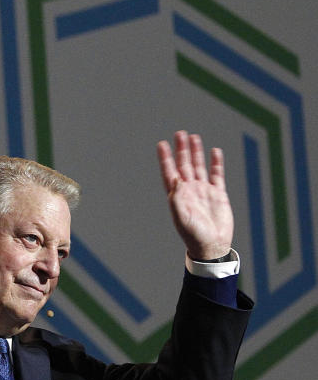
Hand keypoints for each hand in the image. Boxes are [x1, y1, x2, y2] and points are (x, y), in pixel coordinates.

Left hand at [157, 131, 232, 259]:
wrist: (212, 245)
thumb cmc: (193, 234)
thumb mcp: (181, 217)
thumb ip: (177, 198)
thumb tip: (175, 178)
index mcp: (177, 195)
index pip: (169, 172)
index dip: (166, 158)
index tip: (161, 144)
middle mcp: (189, 190)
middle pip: (184, 165)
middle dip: (181, 149)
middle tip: (179, 133)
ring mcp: (203, 191)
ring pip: (198, 166)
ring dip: (196, 152)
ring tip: (194, 136)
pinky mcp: (218, 194)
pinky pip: (217, 174)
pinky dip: (215, 163)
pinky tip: (214, 151)